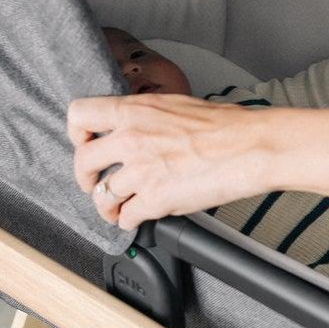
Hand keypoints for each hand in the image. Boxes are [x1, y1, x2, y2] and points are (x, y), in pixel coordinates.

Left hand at [68, 93, 266, 227]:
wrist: (251, 146)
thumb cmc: (227, 125)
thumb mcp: (176, 105)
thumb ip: (148, 117)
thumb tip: (138, 128)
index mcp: (135, 110)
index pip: (80, 115)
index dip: (77, 133)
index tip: (86, 143)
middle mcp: (130, 139)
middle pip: (82, 162)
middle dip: (86, 178)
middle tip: (94, 183)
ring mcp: (140, 171)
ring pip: (102, 196)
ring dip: (108, 207)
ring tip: (119, 209)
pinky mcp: (154, 200)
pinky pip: (126, 218)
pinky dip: (130, 222)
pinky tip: (140, 219)